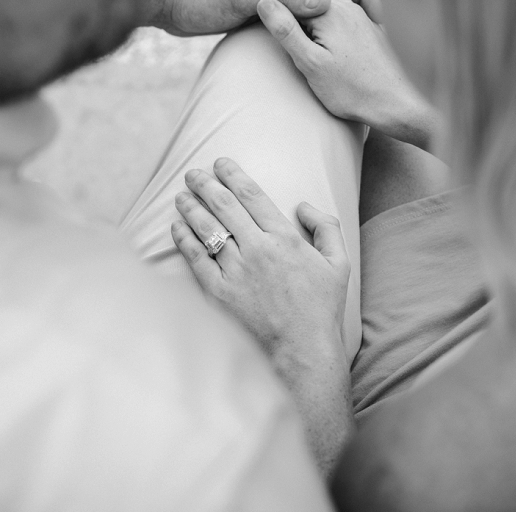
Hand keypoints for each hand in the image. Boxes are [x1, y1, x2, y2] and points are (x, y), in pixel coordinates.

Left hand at [142, 0, 380, 36]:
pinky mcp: (263, 9)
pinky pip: (297, 18)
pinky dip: (313, 30)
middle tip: (378, 38)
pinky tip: (320, 51)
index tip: (379, 19)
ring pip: (316, 5)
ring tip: (357, 47)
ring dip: (336, 21)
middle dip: (357, 8)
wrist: (168, 1)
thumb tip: (326, 0)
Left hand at [170, 157, 352, 476]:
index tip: (221, 162)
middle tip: (193, 173)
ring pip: (206, 228)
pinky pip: (196, 258)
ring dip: (191, 207)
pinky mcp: (219, 293)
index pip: (252, 196)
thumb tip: (303, 205)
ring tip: (181, 195)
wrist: (302, 352)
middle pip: (223, 206)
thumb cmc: (321, 309)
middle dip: (205, 184)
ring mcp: (236, 271)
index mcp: (284, 238)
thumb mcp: (338, 263)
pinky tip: (177, 227)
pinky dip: (184, 239)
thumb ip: (325, 227)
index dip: (233, 174)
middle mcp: (257, 249)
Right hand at [257, 0, 441, 151]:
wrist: (397, 104)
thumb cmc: (352, 90)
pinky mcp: (370, 26)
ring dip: (309, 9)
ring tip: (296, 30)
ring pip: (327, 0)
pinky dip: (327, 17)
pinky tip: (324, 33)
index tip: (257, 17)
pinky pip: (342, 10)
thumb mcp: (311, 64)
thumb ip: (287, 31)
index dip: (274, 4)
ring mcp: (362, 14)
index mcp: (330, 10)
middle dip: (292, 3)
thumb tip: (265, 1)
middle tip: (273, 18)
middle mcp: (348, 5)